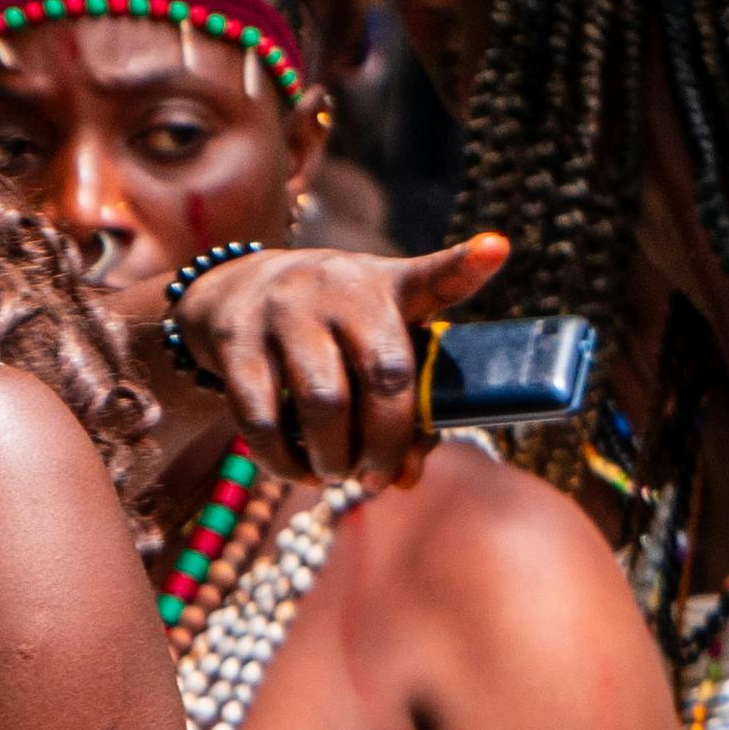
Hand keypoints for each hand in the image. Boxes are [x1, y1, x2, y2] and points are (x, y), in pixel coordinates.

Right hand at [171, 233, 512, 489]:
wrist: (234, 290)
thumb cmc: (327, 331)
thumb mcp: (368, 343)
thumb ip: (402, 408)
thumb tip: (403, 480)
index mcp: (387, 287)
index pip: (433, 275)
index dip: (466, 265)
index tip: (495, 249)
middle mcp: (339, 289)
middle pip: (384, 373)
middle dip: (388, 441)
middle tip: (380, 476)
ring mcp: (285, 311)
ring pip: (323, 402)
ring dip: (335, 457)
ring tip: (337, 475)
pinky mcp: (237, 341)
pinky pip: (262, 418)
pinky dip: (284, 462)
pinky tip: (297, 471)